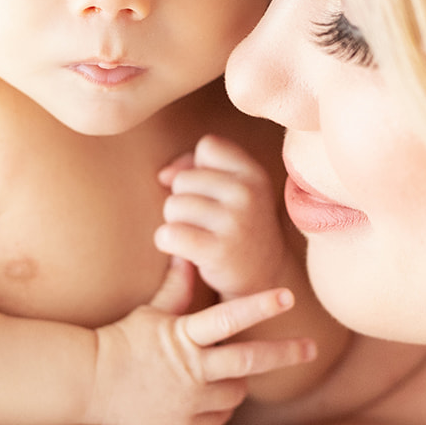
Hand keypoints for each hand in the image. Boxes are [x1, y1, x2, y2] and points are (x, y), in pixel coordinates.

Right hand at [89, 257, 313, 424]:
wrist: (91, 383)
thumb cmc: (123, 340)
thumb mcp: (152, 311)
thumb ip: (178, 287)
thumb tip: (188, 253)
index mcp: (185, 337)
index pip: (229, 317)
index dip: (260, 305)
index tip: (288, 295)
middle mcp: (193, 370)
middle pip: (250, 361)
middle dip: (285, 353)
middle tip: (311, 347)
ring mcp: (190, 401)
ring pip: (238, 391)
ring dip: (239, 381)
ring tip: (225, 370)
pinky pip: (220, 416)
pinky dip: (221, 405)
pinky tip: (208, 393)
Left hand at [155, 135, 286, 298]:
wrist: (262, 278)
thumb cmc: (237, 226)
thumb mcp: (232, 188)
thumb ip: (195, 167)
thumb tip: (163, 176)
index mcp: (253, 172)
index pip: (208, 146)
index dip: (199, 167)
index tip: (210, 192)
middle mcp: (248, 193)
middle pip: (183, 180)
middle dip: (183, 200)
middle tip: (204, 222)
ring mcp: (235, 222)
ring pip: (173, 206)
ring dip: (176, 223)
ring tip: (197, 235)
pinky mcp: (218, 251)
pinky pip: (169, 234)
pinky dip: (167, 242)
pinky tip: (184, 250)